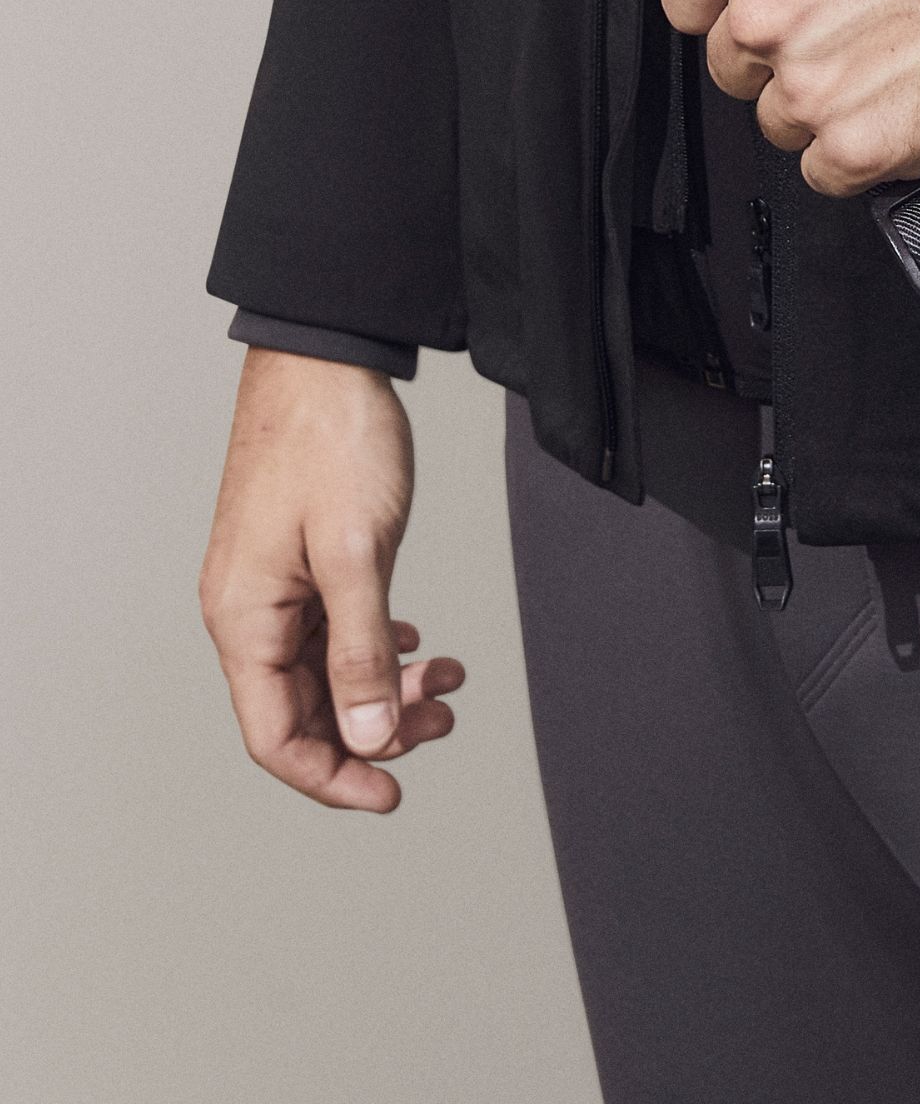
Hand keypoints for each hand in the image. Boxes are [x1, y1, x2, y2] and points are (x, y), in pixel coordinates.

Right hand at [199, 349, 464, 810]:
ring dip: (383, 685)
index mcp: (245, 618)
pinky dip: (373, 645)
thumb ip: (362, 654)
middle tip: (443, 718)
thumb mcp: (358, 553)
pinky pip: (327, 628)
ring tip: (446, 678)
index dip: (334, 778)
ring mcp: (269, 582)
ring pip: (323, 668)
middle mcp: (246, 609)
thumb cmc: (331, 438)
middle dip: (374, 728)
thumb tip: (369, 740)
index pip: (277, 738)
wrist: (324, 353)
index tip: (392, 794)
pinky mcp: (294, 556)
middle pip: (302, 710)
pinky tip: (412, 641)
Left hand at [660, 0, 919, 195]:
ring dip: (819, 99)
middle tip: (842, 19)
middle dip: (779, 47)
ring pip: (777, 119)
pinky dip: (856, 146)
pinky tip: (893, 98)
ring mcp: (809, 85)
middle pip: (731, 63)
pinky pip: (823, 169)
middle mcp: (763, 12)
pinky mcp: (858, 144)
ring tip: (878, 55)